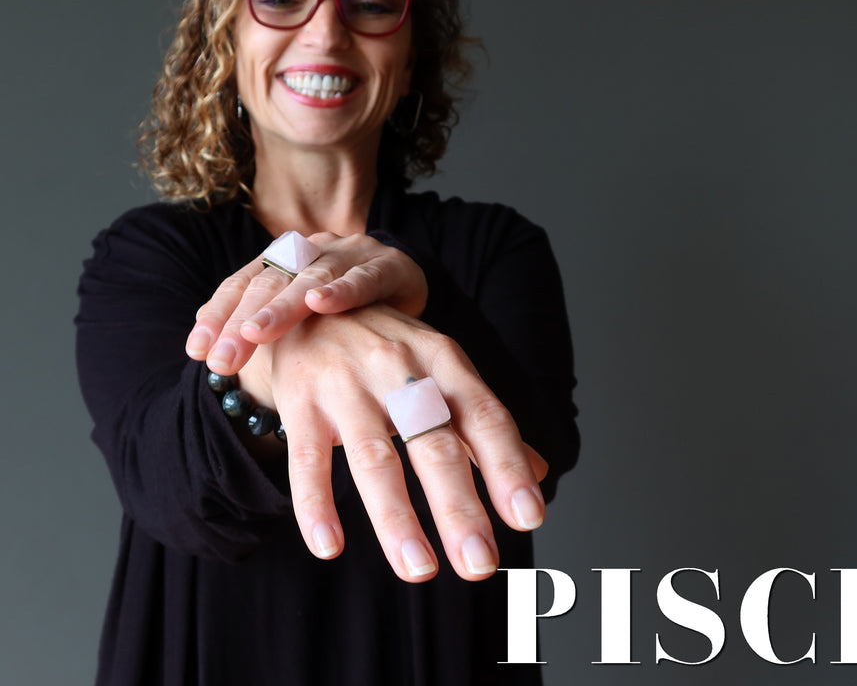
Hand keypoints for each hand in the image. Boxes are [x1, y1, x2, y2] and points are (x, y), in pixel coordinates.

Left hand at [185, 232, 427, 374]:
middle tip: (222, 358)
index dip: (219, 314)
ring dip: (283, 307)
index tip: (197, 351)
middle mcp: (313, 251)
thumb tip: (209, 357)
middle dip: (243, 321)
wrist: (410, 291)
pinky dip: (342, 290)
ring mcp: (352, 254)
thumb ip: (265, 334)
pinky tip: (321, 303)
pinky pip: (363, 277)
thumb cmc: (350, 317)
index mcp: (285, 261)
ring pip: (310, 277)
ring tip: (257, 333)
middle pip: (270, 282)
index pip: (243, 284)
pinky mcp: (390, 265)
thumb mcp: (304, 324)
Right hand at [262, 304, 548, 581]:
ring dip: (396, 519)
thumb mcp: (442, 373)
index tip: (530, 516)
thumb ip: (485, 425)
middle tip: (480, 563)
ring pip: (374, 458)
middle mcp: (399, 368)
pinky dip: (315, 504)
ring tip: (419, 570)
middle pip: (434, 443)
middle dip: (459, 506)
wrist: (304, 303)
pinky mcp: (300, 400)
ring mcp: (346, 384)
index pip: (485, 417)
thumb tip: (539, 472)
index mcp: (444, 362)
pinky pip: (307, 459)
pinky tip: (329, 547)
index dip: (507, 466)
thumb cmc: (387, 352)